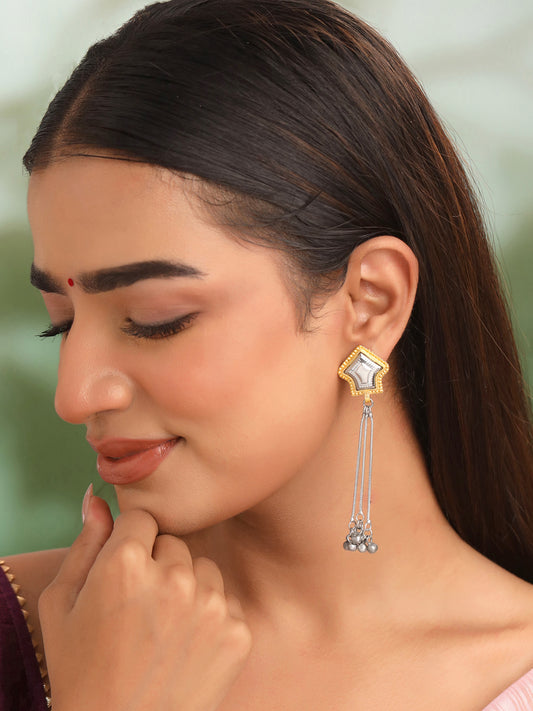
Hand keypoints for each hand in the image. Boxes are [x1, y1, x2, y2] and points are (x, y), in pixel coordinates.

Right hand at [39, 492, 251, 710]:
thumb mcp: (63, 604)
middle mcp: (175, 576)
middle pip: (174, 542)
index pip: (142, 518)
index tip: (125, 573)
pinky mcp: (238, 631)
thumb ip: (85, 542)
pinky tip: (186, 647)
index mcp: (126, 562)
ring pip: (203, 568)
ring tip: (163, 629)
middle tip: (139, 609)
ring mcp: (211, 605)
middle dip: (159, 564)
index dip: (130, 544)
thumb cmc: (81, 670)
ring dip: (188, 587)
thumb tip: (98, 496)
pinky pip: (225, 601)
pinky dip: (210, 618)